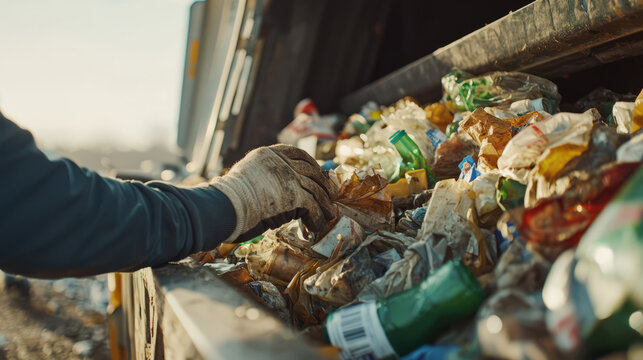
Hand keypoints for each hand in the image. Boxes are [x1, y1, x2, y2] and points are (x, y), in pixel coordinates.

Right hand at [212, 145, 337, 241]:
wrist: (223, 208)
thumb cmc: (228, 199)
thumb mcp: (248, 176)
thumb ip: (266, 177)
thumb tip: (280, 189)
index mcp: (268, 154)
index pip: (298, 154)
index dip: (312, 164)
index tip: (320, 173)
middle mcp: (280, 162)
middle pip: (311, 171)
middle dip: (323, 185)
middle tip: (331, 196)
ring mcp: (289, 177)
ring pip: (316, 190)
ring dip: (325, 205)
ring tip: (330, 215)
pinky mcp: (295, 195)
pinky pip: (314, 207)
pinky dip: (319, 219)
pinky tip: (318, 227)